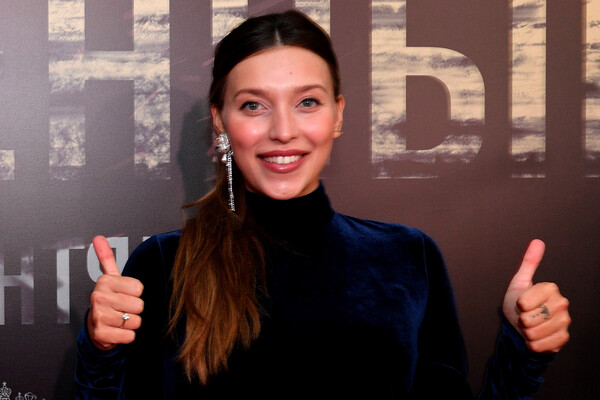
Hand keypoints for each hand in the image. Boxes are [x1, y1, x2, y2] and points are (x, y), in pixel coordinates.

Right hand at [87, 235, 143, 349]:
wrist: (95, 327)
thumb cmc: (108, 301)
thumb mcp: (109, 278)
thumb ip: (106, 258)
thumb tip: (98, 237)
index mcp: (105, 282)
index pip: (139, 288)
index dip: (135, 294)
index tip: (124, 295)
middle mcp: (99, 297)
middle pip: (139, 305)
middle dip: (134, 310)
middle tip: (122, 309)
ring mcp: (99, 316)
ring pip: (135, 321)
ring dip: (131, 323)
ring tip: (119, 320)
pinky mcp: (101, 335)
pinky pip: (129, 336)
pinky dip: (127, 336)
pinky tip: (118, 331)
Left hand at [502, 239, 570, 352]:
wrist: (522, 325)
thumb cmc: (519, 302)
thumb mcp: (519, 281)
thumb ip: (529, 263)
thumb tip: (538, 241)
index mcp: (551, 288)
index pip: (525, 302)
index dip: (519, 306)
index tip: (520, 304)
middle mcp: (562, 304)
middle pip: (530, 319)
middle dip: (522, 320)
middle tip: (525, 316)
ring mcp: (565, 322)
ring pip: (535, 333)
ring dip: (526, 333)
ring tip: (529, 326)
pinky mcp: (563, 338)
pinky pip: (543, 345)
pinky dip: (534, 344)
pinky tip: (534, 337)